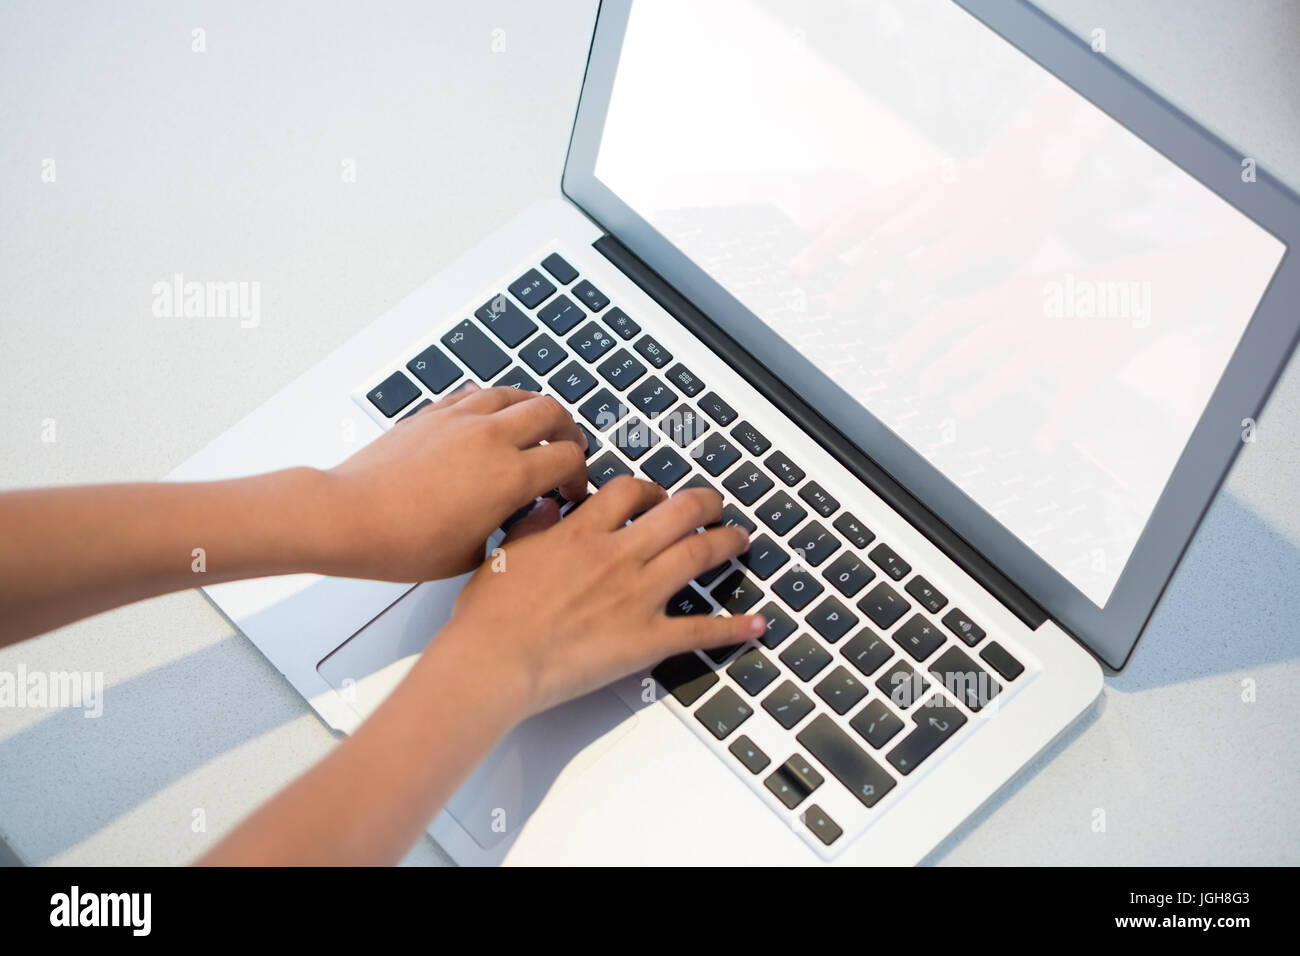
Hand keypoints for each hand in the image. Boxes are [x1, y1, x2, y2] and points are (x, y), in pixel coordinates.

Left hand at [320, 384, 589, 581]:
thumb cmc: (405, 543)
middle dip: (568, 430)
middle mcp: (491, 438)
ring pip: (515, 393)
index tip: (570, 490)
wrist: (350, 517)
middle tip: (567, 448)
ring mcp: (460, 420)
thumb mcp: (474, 553)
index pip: (568, 458)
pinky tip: (490, 416)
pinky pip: (476, 393)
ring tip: (534, 426)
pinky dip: (494, 401)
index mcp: (509, 476)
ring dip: (533, 408)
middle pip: (552, 412)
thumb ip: (510, 531)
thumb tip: (525, 516)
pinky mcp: (432, 414)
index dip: (579, 475)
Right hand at [438, 477, 765, 719]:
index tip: (656, 495)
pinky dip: (734, 628)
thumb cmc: (490, 615)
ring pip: (698, 556)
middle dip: (703, 504)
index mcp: (582, 533)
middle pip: (678, 513)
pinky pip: (700, 630)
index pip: (630, 491)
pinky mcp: (647, 638)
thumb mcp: (505, 552)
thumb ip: (532, 524)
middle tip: (713, 504)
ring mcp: (637, 596)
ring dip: (727, 544)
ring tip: (741, 540)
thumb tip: (546, 505)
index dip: (651, 488)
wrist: (493, 660)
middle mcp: (617, 556)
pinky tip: (756, 624)